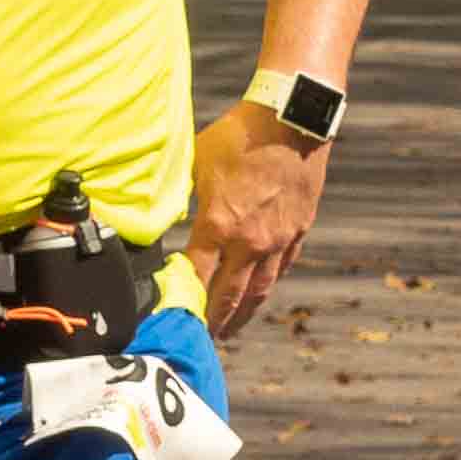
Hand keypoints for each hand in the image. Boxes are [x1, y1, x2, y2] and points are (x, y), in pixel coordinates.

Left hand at [183, 99, 331, 337]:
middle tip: (200, 340)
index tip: (172, 314)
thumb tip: (162, 210)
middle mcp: (249, 242)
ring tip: (230, 329)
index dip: (183, 299)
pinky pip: (282, 268)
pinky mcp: (298, 231)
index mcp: (218, 226)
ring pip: (259, 291)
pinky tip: (260, 293)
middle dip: (213, 321)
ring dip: (242, 314)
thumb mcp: (198, 163)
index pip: (195, 276)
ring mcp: (277, 240)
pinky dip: (269, 284)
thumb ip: (183, 194)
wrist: (291, 119)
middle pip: (228, 296)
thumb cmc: (240, 135)